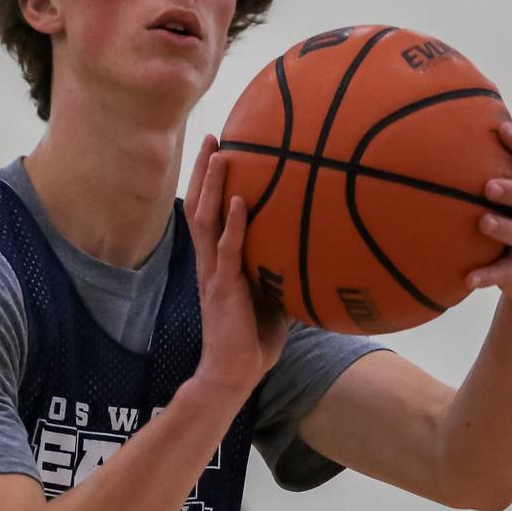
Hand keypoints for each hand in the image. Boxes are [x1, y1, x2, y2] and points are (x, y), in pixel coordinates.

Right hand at [185, 135, 288, 393]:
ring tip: (221, 153)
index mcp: (217, 263)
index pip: (207, 214)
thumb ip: (281, 272)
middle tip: (211, 136)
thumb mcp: (272, 299)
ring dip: (212, 185)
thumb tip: (313, 251)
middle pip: (199, 205)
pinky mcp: (225, 289)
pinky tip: (243, 201)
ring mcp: (214, 273)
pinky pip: (228, 251)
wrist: (234, 374)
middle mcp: (209, 262)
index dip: (208, 183)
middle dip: (204, 171)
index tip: (218, 151)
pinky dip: (235, 224)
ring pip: (206, 220)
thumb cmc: (254, 340)